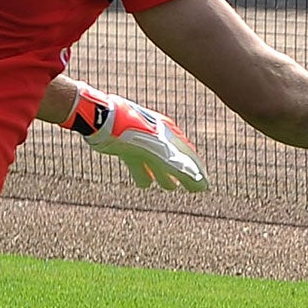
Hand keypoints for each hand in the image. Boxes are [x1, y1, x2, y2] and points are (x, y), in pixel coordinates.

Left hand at [61, 85, 207, 190]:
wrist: (102, 120)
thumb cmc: (134, 133)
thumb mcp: (162, 154)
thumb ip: (182, 170)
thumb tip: (203, 185)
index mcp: (169, 135)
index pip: (188, 156)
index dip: (197, 171)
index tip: (204, 184)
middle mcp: (157, 138)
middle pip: (174, 159)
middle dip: (183, 174)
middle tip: (191, 187)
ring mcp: (141, 143)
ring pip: (156, 163)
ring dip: (163, 175)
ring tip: (169, 186)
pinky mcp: (125, 148)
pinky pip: (138, 164)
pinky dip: (143, 174)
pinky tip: (143, 183)